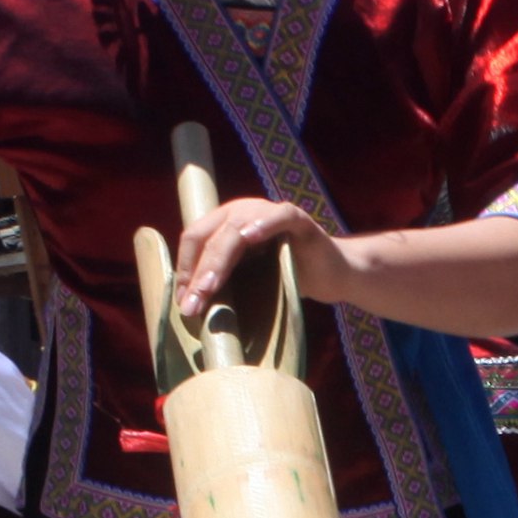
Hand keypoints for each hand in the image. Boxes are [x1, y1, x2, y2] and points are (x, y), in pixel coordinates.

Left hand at [176, 193, 351, 317]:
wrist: (332, 276)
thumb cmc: (286, 279)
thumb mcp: (247, 281)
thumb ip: (221, 283)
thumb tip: (186, 306)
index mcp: (226, 223)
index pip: (195, 239)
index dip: (185, 269)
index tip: (185, 304)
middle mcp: (243, 211)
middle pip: (210, 237)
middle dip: (198, 273)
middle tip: (192, 305)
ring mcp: (270, 213)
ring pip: (235, 229)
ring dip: (219, 260)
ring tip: (209, 287)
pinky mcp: (299, 219)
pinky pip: (280, 216)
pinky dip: (264, 225)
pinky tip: (250, 238)